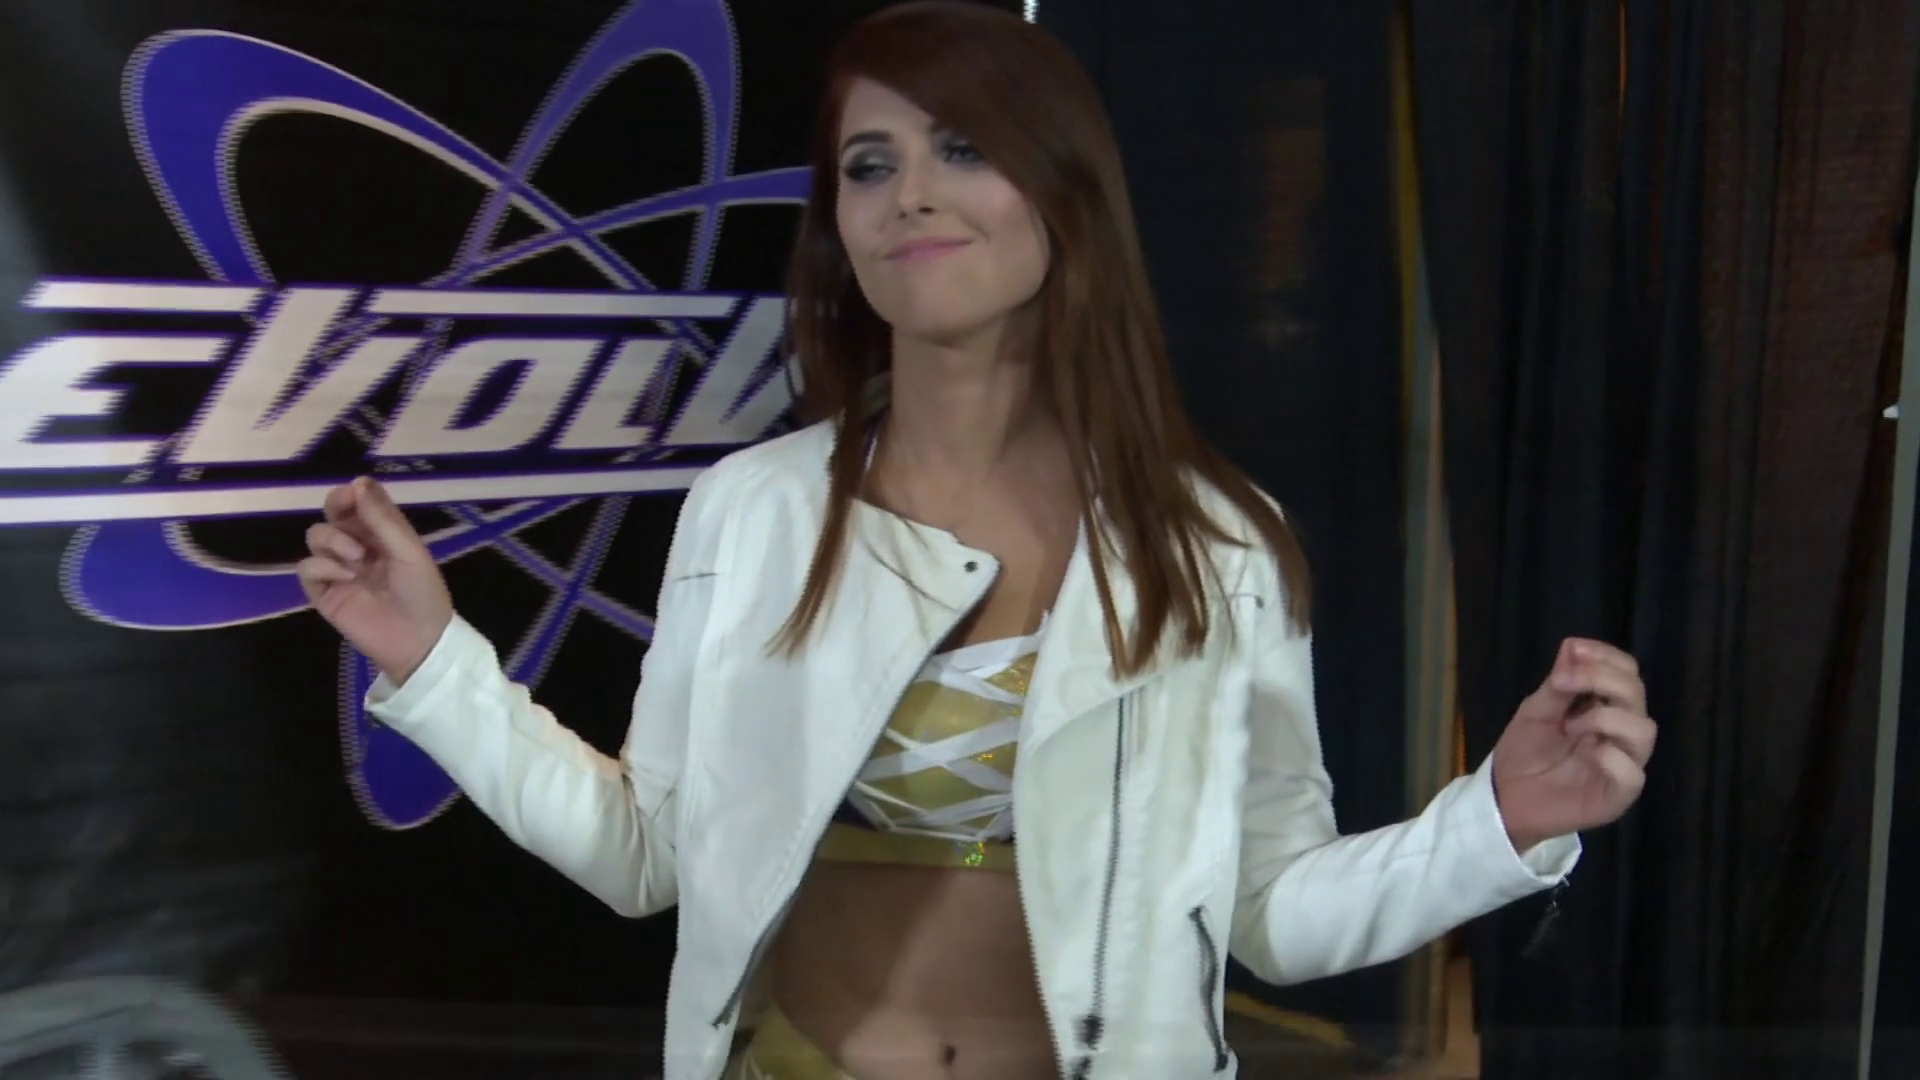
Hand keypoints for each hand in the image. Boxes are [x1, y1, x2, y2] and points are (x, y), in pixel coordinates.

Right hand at [297, 477, 452, 685]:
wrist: (416, 640)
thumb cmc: (421, 592)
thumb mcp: (408, 550)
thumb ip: (383, 518)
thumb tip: (360, 481)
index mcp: (382, 534)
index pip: (358, 503)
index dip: (351, 494)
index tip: (353, 492)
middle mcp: (357, 547)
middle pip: (332, 514)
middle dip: (335, 507)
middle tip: (343, 510)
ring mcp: (338, 569)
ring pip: (316, 536)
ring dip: (333, 540)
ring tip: (357, 559)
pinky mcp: (323, 593)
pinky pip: (307, 568)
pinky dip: (322, 566)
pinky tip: (345, 577)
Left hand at [1491, 638, 1656, 852]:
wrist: (1506, 798)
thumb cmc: (1524, 752)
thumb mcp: (1535, 711)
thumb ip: (1557, 684)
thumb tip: (1572, 647)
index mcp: (1605, 707)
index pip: (1627, 672)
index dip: (1606, 657)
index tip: (1575, 650)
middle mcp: (1621, 732)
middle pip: (1637, 694)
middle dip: (1603, 679)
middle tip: (1562, 683)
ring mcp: (1624, 763)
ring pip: (1644, 730)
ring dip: (1605, 717)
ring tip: (1571, 726)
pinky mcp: (1618, 795)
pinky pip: (1632, 773)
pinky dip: (1610, 757)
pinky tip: (1587, 755)